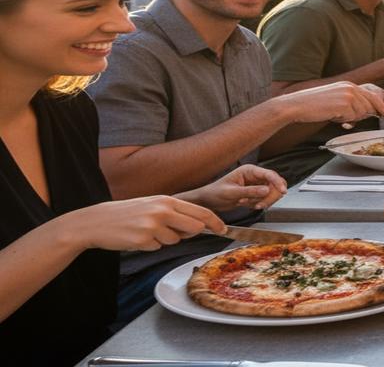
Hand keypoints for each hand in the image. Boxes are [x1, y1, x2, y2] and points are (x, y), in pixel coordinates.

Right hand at [61, 196, 224, 251]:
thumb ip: (175, 212)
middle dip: (189, 234)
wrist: (96, 221)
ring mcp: (152, 226)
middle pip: (194, 228)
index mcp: (167, 200)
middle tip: (172, 231)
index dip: (215, 222)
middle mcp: (162, 211)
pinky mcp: (143, 241)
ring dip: (164, 240)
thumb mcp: (152, 205)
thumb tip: (198, 225)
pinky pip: (157, 248)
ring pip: (175, 240)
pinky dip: (150, 246)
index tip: (223, 229)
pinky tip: (136, 237)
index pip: (200, 212)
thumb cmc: (127, 213)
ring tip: (145, 231)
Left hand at [180, 164, 288, 211]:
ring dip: (262, 201)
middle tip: (260, 204)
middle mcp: (254, 176)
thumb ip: (250, 191)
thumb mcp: (232, 192)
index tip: (283, 190)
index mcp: (249, 171)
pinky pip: (265, 199)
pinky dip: (258, 204)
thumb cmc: (215, 193)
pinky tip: (246, 204)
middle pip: (274, 184)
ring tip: (247, 203)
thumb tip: (267, 190)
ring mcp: (256, 185)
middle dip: (269, 196)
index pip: (269, 174)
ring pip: (271, 193)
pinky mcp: (255, 193)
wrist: (208, 201)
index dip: (277, 182)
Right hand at [274, 81, 383, 124]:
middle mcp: (351, 87)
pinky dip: (343, 120)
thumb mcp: (336, 99)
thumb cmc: (314, 105)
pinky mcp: (344, 103)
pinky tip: (332, 115)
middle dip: (362, 115)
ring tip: (334, 113)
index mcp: (349, 85)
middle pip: (369, 105)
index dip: (381, 105)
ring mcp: (348, 94)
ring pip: (361, 113)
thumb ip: (352, 103)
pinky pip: (352, 117)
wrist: (298, 105)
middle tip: (345, 116)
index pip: (372, 95)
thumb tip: (366, 112)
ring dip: (350, 118)